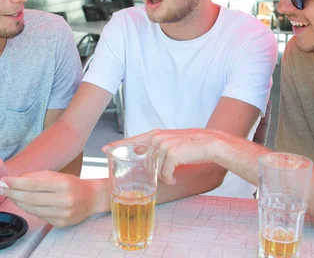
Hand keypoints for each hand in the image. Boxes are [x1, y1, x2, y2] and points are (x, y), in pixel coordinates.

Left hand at [0, 171, 101, 226]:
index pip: (33, 184)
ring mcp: (62, 214)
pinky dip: (28, 209)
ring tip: (11, 195)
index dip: (17, 183)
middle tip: (2, 189)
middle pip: (30, 198)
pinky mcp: (60, 223)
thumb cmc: (72, 184)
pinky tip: (23, 203)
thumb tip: (16, 180)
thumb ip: (37, 176)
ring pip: (32, 209)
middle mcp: (64, 200)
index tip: (5, 181)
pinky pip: (39, 216)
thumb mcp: (57, 175)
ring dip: (18, 202)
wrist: (91, 198)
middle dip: (13, 193)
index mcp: (63, 184)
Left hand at [103, 129, 224, 184]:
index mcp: (155, 135)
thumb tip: (145, 161)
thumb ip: (156, 149)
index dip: (117, 145)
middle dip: (147, 172)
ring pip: (155, 169)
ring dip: (164, 176)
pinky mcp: (172, 153)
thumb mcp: (171, 143)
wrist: (210, 143)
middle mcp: (157, 138)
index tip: (104, 149)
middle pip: (144, 160)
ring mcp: (164, 145)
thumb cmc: (191, 146)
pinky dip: (170, 178)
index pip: (132, 140)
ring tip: (173, 175)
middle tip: (158, 176)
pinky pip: (165, 174)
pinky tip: (175, 178)